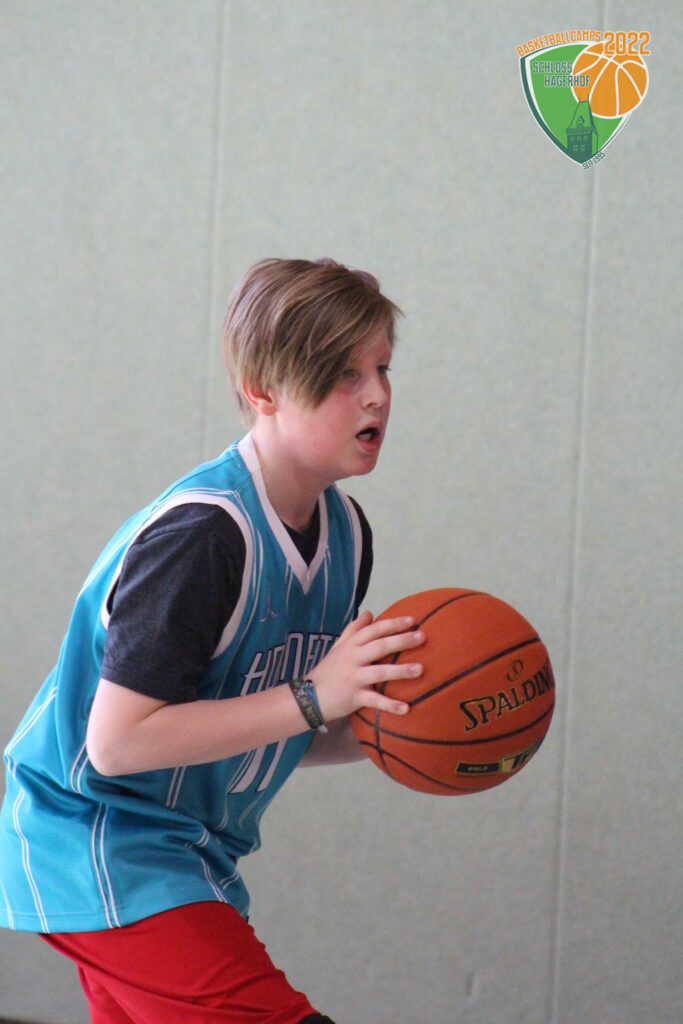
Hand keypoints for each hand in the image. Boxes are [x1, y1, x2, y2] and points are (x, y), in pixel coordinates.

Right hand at [307, 611, 423, 722]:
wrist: (309, 697)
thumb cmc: (328, 670)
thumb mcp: (339, 646)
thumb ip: (354, 629)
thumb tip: (370, 612)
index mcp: (351, 645)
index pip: (374, 630)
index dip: (393, 624)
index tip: (412, 620)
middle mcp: (353, 658)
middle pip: (379, 646)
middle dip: (402, 641)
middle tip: (422, 637)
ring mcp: (354, 678)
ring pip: (380, 672)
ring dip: (400, 670)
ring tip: (420, 669)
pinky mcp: (354, 697)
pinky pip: (375, 701)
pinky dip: (390, 705)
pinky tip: (406, 708)